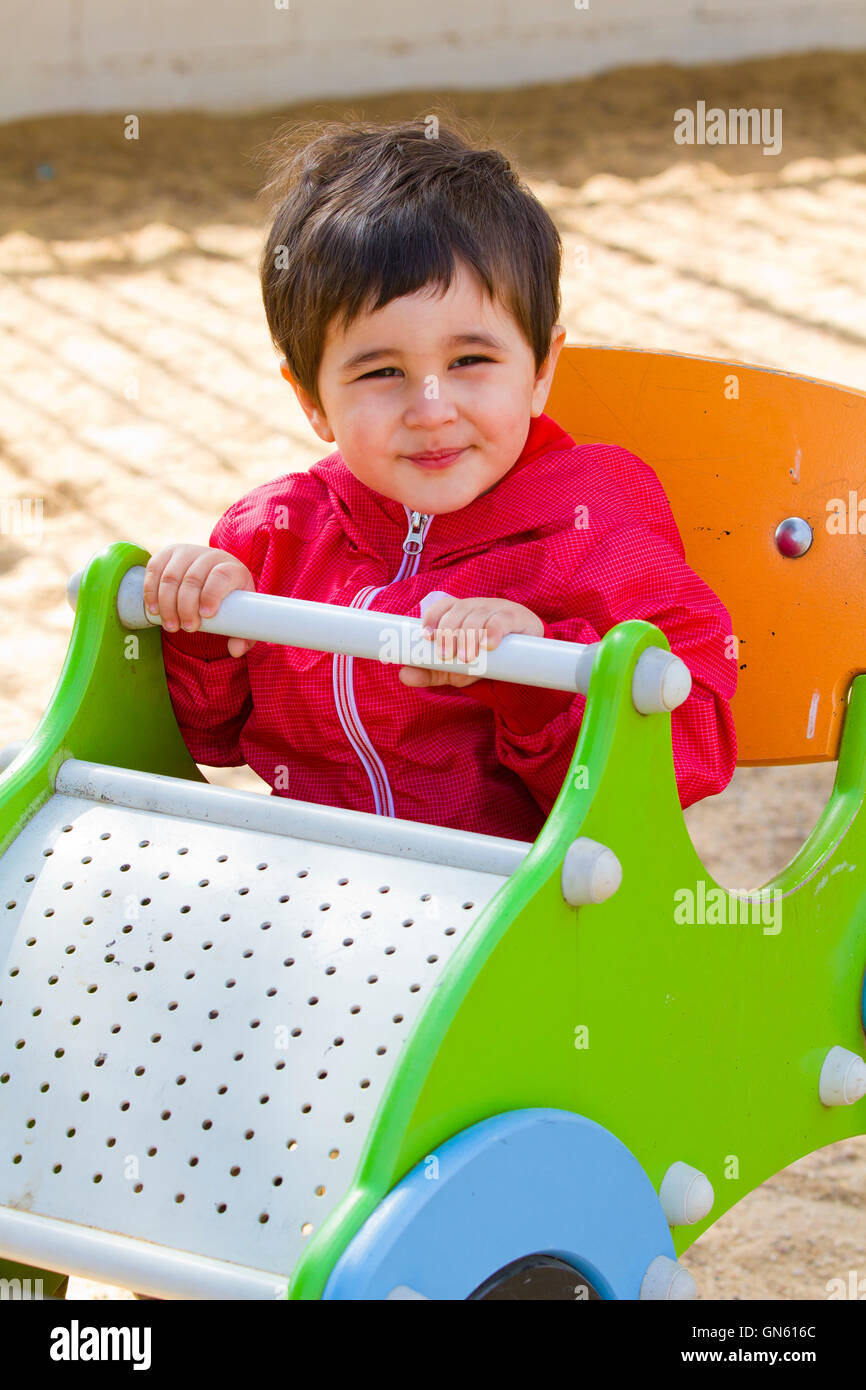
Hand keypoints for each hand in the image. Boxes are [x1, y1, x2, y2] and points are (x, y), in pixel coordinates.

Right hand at [144, 544, 256, 657]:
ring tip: (170, 625)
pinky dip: (151, 591)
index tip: (206, 615)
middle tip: (186, 628)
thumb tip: (236, 651)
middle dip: (186, 606)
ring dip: (166, 603)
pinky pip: (154, 568)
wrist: (214, 575)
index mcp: (232, 568)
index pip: (221, 576)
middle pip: (192, 578)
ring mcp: (186, 552)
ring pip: (171, 576)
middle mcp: (209, 556)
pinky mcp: (167, 553)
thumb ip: (242, 636)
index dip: (212, 594)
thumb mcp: (241, 616)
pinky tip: (154, 609)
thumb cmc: (229, 599)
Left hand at [398, 596, 544, 688]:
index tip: (426, 636)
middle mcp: (475, 607)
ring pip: (477, 617)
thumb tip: (404, 676)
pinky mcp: (515, 618)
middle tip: (448, 656)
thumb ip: (431, 671)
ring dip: (469, 637)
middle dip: (449, 633)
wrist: (525, 658)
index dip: (432, 618)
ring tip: (468, 658)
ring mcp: (496, 609)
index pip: (441, 607)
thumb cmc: (484, 656)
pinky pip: (501, 620)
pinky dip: (493, 631)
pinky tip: (489, 644)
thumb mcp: (456, 666)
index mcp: (459, 613)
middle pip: (457, 612)